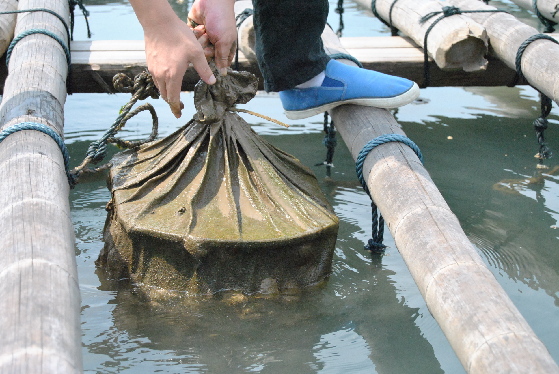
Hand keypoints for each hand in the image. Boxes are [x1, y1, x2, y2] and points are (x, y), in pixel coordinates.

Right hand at [130, 0, 216, 117]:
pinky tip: (168, 80)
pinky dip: (162, 84)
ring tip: (174, 95)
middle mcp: (161, 75)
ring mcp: (153, 69)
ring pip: (159, 87)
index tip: (179, 115)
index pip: (173, 98)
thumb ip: (204, 69)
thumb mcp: (196, 52)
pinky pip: (156, 78)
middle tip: (180, 107)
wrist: (158, 22)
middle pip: (165, 95)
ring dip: (167, 93)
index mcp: (173, 75)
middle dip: (172, 103)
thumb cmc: (178, 36)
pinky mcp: (150, 63)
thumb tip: (212, 82)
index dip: (176, 108)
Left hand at [188, 0, 236, 75]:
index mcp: (225, 46)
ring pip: (198, 49)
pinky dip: (194, 35)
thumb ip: (222, 57)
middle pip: (207, 57)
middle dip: (206, 50)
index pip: (220, 62)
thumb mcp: (224, 41)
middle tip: (208, 41)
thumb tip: (223, 73)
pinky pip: (191, 40)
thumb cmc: (222, 20)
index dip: (216, 63)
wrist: (212, 1)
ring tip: (205, 32)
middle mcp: (215, 43)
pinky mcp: (195, 31)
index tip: (212, 62)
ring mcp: (205, 37)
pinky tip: (199, 28)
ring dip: (200, 41)